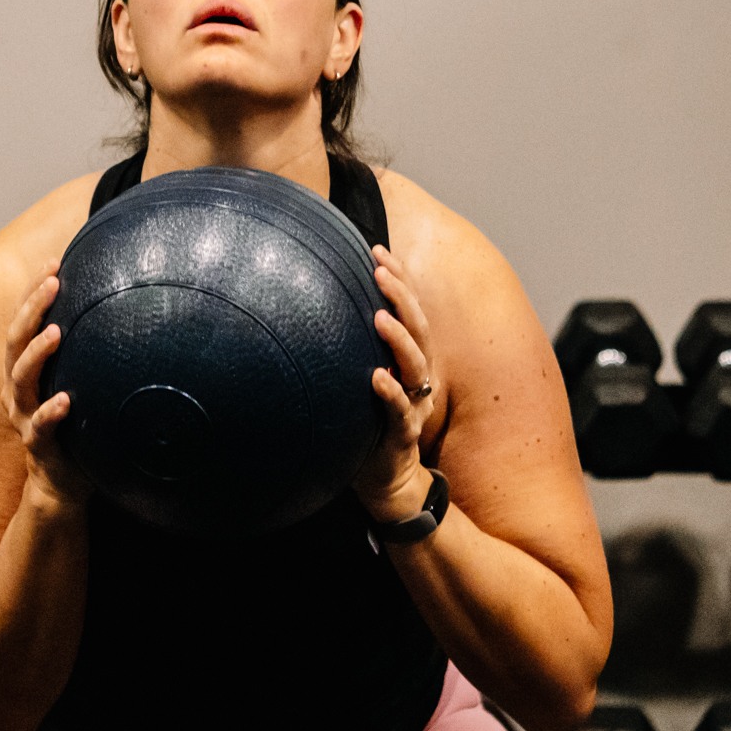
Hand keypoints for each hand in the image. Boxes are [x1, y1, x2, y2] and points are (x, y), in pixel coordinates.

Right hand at [1, 260, 88, 511]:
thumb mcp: (76, 382)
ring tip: (56, 331)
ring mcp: (24, 417)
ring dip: (37, 353)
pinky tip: (65, 400)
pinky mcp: (39, 445)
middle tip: (52, 281)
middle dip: (32, 308)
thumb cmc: (72, 425)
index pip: (23, 323)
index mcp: (22, 370)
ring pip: (20, 379)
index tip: (54, 261)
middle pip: (15, 341)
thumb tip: (121, 310)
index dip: (33, 293)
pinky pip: (40, 427)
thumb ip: (85, 353)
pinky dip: (50, 412)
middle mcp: (16, 390)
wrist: (61, 482)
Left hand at [353, 245, 439, 522]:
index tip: (376, 250)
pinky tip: (376, 378)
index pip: (409, 312)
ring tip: (379, 314)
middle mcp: (418, 378)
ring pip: (416, 365)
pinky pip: (400, 411)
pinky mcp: (402, 435)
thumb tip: (311, 310)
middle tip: (380, 269)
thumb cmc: (369, 425)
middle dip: (401, 296)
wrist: (387, 480)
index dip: (399, 280)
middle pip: (418, 329)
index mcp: (409, 362)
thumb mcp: (360, 380)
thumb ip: (350, 349)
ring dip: (399, 338)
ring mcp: (413, 406)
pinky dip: (391, 393)